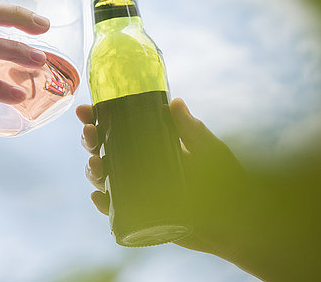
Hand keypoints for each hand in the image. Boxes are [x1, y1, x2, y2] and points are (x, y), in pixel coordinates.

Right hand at [76, 98, 246, 259]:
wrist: (234, 219)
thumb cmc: (226, 179)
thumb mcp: (208, 149)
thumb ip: (192, 129)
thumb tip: (175, 102)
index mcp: (151, 144)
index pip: (118, 127)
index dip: (98, 118)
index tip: (86, 110)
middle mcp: (139, 165)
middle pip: (104, 150)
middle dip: (90, 140)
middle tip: (91, 133)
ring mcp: (137, 189)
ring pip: (104, 177)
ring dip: (93, 170)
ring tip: (97, 164)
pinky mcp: (140, 214)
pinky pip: (115, 209)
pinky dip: (103, 203)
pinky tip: (99, 196)